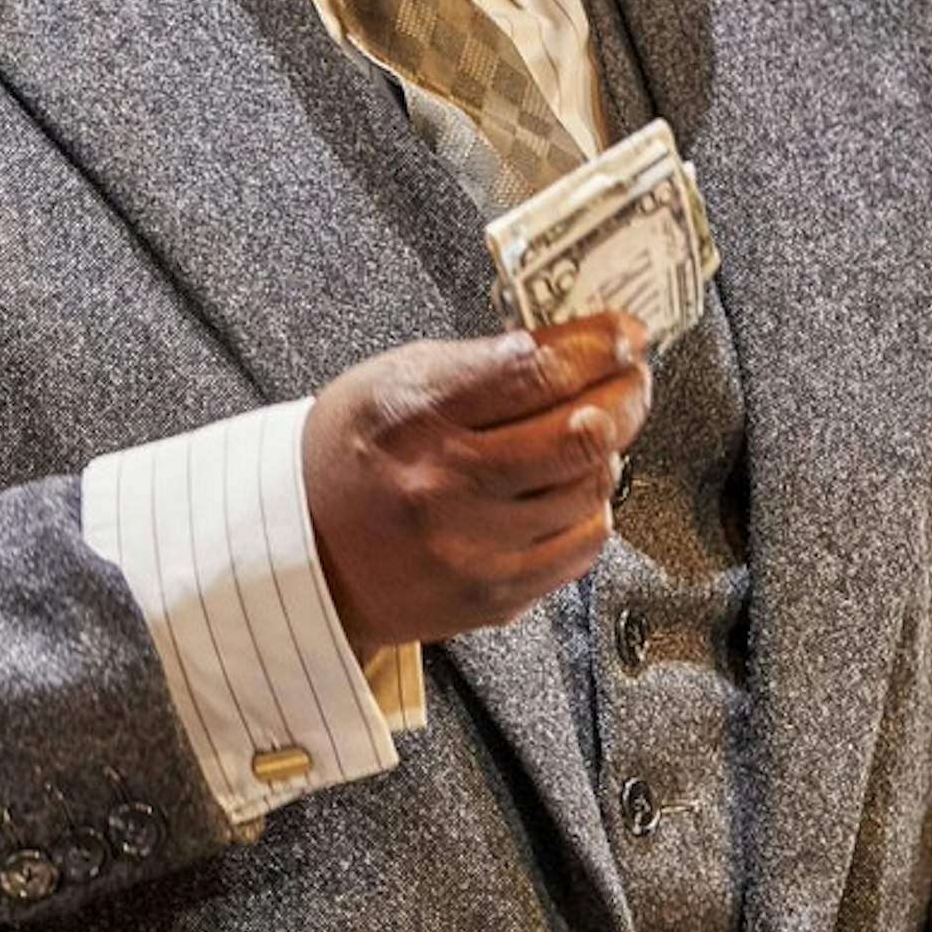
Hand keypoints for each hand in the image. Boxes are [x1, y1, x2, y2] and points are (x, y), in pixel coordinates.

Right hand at [303, 314, 649, 655]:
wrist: (300, 556)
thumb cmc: (347, 458)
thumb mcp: (392, 380)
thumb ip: (482, 362)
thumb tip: (575, 344)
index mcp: (417, 416)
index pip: (536, 370)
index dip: (600, 346)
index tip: (628, 335)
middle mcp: (447, 485)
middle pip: (582, 431)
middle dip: (627, 394)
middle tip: (632, 377)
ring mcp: (474, 549)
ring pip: (592, 490)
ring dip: (606, 452)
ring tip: (591, 433)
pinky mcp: (494, 596)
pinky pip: (582, 547)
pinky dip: (590, 509)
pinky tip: (569, 490)